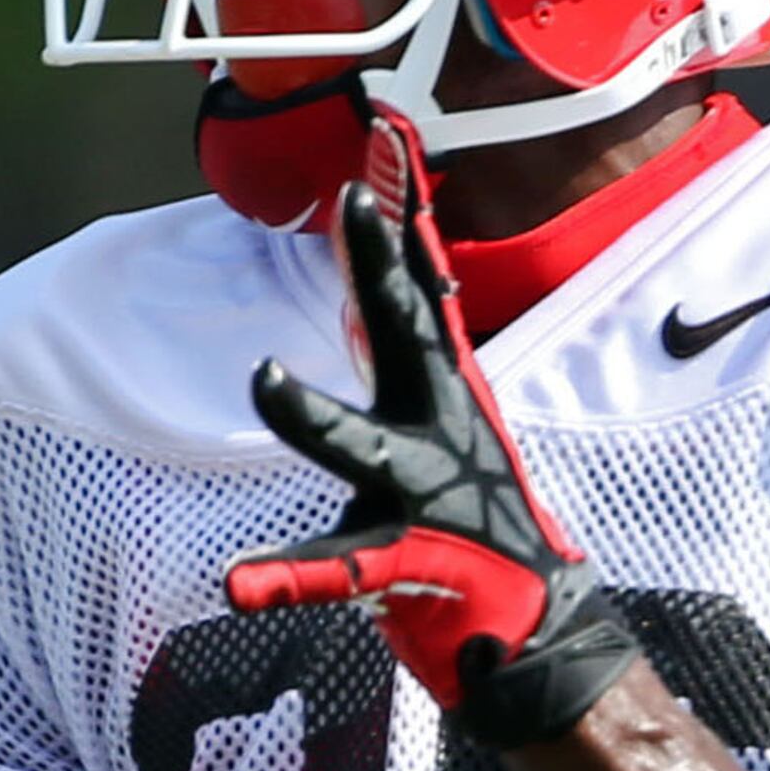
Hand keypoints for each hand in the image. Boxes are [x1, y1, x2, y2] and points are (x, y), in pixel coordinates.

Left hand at [226, 110, 640, 747]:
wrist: (533, 627)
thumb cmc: (475, 524)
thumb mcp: (447, 426)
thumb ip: (418, 354)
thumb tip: (402, 280)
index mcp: (440, 395)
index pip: (417, 291)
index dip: (401, 220)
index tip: (386, 142)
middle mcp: (437, 429)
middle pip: (408, 334)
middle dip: (383, 267)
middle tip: (355, 201)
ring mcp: (424, 493)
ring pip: (361, 444)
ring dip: (312, 413)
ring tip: (264, 375)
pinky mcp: (406, 563)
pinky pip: (337, 569)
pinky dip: (285, 578)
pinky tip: (236, 583)